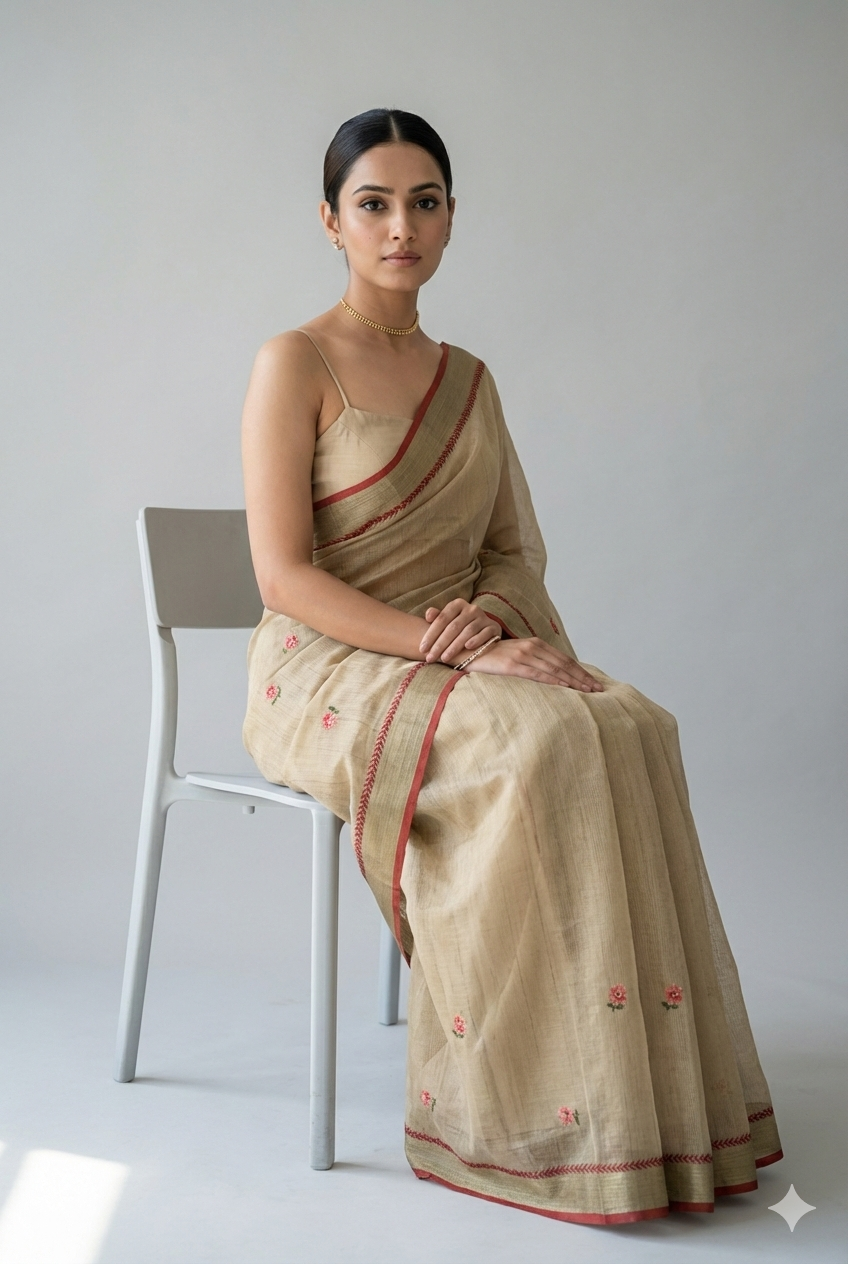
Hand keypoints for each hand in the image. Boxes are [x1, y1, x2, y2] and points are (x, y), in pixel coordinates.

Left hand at [419, 599, 501, 663]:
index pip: (441, 619)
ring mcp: (483, 617)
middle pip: (453, 627)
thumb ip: (437, 617)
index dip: (431, 634)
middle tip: (430, 658)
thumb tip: (429, 615)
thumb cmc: (460, 626)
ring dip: (455, 646)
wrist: (485, 629)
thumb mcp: (449, 620)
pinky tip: (467, 648)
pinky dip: (476, 640)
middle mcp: (471, 608)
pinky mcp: (493, 627)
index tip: (422, 649)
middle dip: (440, 644)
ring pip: (467, 632)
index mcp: (457, 604)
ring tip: (444, 658)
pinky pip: (484, 633)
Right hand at [464, 637, 603, 691]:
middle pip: (563, 664)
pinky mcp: (511, 665)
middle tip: (598, 690)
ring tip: (587, 692)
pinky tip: (565, 688)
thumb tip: (552, 677)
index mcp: (535, 644)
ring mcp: (522, 655)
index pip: (563, 659)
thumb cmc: (492, 658)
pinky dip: (553, 681)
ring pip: (554, 669)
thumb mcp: (516, 657)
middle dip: (582, 677)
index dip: (580, 671)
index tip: (594, 683)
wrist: (468, 652)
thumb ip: (533, 662)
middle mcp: (532, 647)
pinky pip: (537, 674)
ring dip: (573, 681)